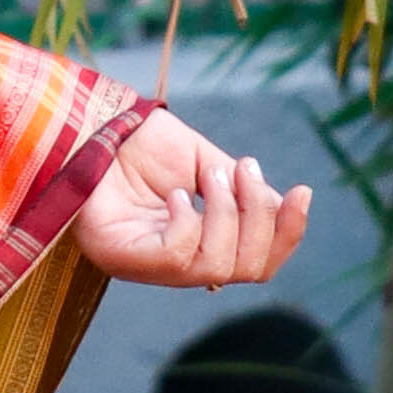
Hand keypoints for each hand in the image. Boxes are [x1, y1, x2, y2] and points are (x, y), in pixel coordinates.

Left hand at [73, 109, 306, 291]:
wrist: (90, 122)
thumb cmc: (139, 144)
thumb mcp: (205, 164)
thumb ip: (242, 192)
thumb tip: (283, 207)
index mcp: (198, 244)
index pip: (257, 264)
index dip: (286, 234)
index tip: (303, 191)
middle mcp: (173, 263)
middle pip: (246, 269)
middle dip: (258, 218)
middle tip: (242, 169)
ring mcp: (145, 265)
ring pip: (216, 266)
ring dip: (226, 214)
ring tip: (211, 174)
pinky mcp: (119, 257)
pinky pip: (176, 257)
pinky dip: (188, 224)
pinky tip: (175, 196)